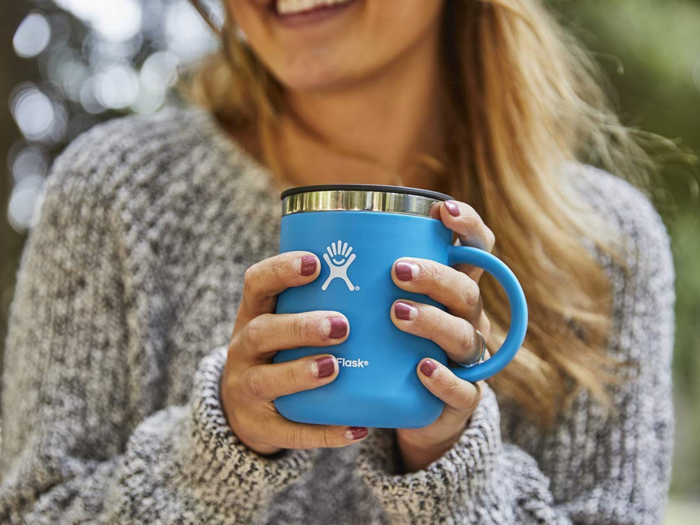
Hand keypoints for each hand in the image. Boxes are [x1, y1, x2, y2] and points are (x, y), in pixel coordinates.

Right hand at [221, 251, 367, 455]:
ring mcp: (247, 389)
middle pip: (261, 332)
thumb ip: (319, 303)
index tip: (316, 262)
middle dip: (300, 327)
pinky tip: (357, 430)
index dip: (281, 271)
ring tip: (335, 368)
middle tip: (341, 325)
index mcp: (253, 315)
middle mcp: (244, 349)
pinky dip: (324, 431)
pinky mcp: (260, 426)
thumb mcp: (284, 322)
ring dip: (301, 372)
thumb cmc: (282, 351)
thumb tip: (393, 279)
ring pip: (266, 381)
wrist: (245, 409)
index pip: (256, 284)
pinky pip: (290, 432)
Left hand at [392, 200, 495, 471]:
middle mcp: (466, 321)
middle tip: (398, 271)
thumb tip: (316, 238)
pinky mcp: (461, 399)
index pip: (476, 251)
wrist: (403, 408)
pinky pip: (464, 390)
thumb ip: (365, 279)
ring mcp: (466, 360)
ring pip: (464, 337)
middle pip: (467, 292)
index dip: (467, 227)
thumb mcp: (380, 308)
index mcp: (451, 291)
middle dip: (435, 277)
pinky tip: (422, 368)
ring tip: (398, 313)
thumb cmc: (387, 345)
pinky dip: (444, 379)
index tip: (440, 210)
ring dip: (433, 321)